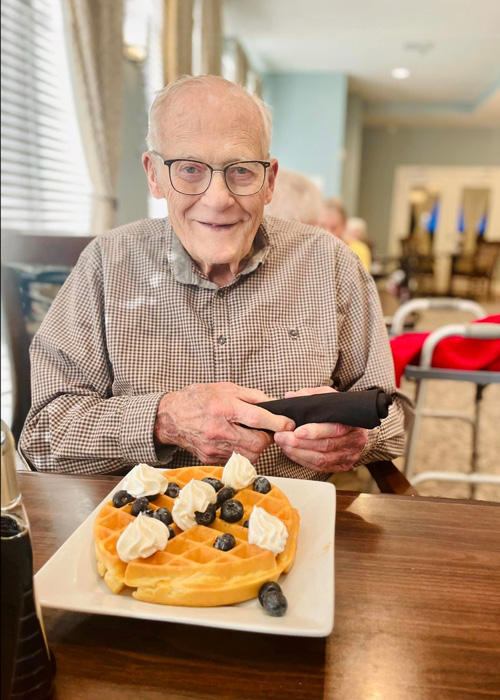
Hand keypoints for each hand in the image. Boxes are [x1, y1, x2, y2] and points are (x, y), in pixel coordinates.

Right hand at [154, 382, 294, 464]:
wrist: (169, 417)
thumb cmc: (197, 399)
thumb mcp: (225, 388)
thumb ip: (250, 396)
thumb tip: (272, 404)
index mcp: (223, 408)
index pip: (257, 419)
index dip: (277, 423)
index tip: (288, 424)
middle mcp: (218, 430)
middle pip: (257, 444)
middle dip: (267, 438)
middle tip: (265, 431)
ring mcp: (214, 447)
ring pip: (249, 456)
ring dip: (256, 448)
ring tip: (250, 436)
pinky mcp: (210, 458)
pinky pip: (235, 460)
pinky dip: (241, 453)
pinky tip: (236, 442)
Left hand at [273, 386, 366, 472]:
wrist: (352, 426)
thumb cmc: (337, 412)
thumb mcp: (327, 398)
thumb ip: (309, 396)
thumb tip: (290, 397)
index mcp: (352, 422)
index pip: (334, 428)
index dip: (314, 431)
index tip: (296, 431)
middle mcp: (354, 440)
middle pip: (325, 446)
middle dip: (299, 443)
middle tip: (281, 437)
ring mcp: (349, 455)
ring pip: (321, 459)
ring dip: (298, 452)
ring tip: (283, 444)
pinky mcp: (342, 466)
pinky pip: (319, 467)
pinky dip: (302, 460)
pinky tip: (291, 452)